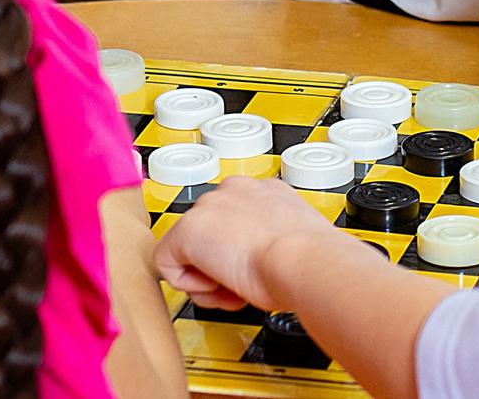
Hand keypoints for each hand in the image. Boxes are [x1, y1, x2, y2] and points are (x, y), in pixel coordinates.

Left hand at [154, 176, 375, 311]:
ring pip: (189, 251)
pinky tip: (219, 287)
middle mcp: (234, 191)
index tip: (256, 270)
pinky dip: (190, 285)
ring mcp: (208, 207)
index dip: (241, 255)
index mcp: (265, 191)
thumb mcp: (296, 242)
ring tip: (235, 288)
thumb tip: (269, 260)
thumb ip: (275, 242)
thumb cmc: (309, 260)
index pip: (236, 221)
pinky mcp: (187, 229)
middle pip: (210, 236)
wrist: (304, 260)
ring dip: (209, 278)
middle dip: (222, 266)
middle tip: (244, 283)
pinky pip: (168, 265)